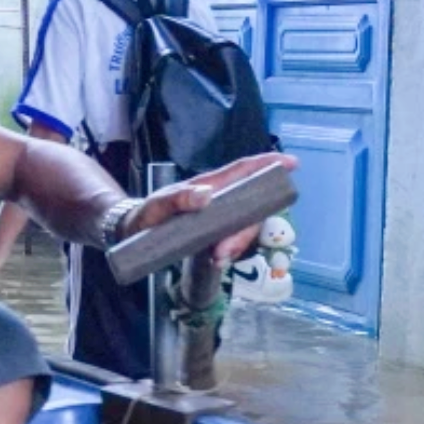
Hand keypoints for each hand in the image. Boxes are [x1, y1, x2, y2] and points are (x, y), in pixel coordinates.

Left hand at [121, 152, 295, 266]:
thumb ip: (177, 199)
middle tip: (225, 250)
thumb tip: (206, 195)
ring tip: (217, 258)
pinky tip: (216, 260)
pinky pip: (232, 241)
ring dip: (237, 244)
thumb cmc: (145, 214)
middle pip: (251, 206)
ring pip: (244, 226)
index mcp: (208, 185)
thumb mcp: (156, 206)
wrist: (132, 234)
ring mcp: (218, 217)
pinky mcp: (214, 234)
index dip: (267, 165)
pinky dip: (229, 252)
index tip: (290, 163)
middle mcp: (218, 199)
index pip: (242, 171)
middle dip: (247, 228)